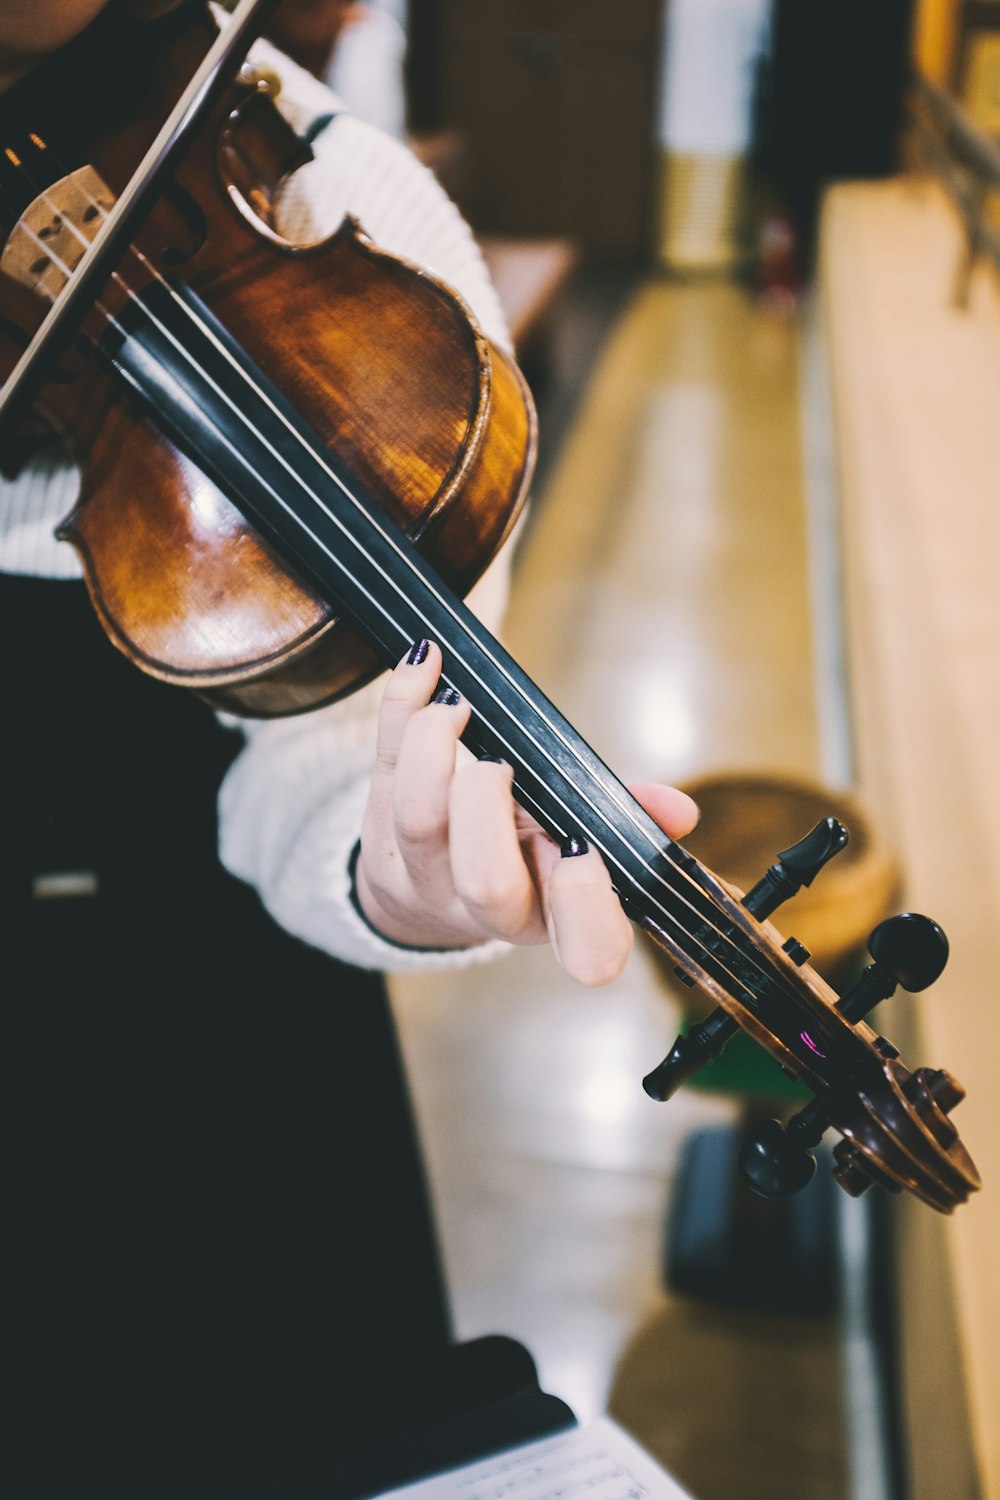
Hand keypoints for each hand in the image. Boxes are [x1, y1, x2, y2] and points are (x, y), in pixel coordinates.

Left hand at [355, 642, 699, 984]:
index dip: (586, 906)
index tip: (583, 852)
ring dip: (435, 747)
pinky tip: (425, 663)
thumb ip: (624, 819)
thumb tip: (675, 810)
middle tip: (499, 766)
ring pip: (419, 821)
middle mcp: (487, 908)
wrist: (425, 891)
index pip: (585, 949)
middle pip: (486, 880)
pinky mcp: (378, 835)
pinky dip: (401, 703)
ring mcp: (425, 878)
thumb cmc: (518, 856)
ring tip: (457, 708)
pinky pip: (382, 763)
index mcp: (553, 914)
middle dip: (493, 808)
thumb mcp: (576, 842)